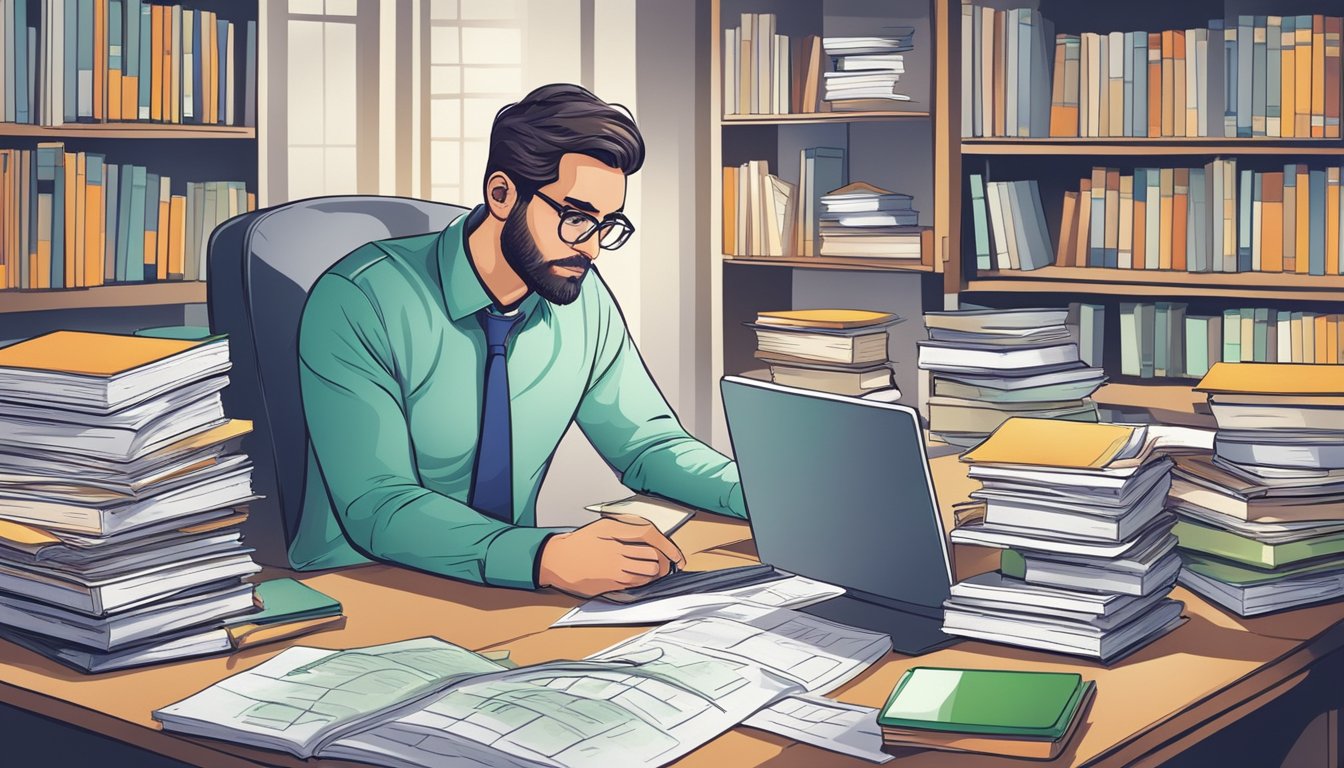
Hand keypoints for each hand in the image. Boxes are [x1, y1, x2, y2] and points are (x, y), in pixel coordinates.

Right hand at [538, 513, 685, 596]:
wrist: (557, 560)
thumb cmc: (580, 542)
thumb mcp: (602, 528)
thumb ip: (626, 529)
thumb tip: (650, 536)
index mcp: (615, 532)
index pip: (650, 536)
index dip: (668, 547)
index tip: (677, 556)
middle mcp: (617, 551)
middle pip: (652, 556)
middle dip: (662, 560)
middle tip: (664, 563)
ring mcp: (614, 569)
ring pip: (647, 572)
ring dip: (654, 572)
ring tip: (653, 570)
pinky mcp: (611, 584)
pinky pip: (636, 584)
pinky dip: (643, 580)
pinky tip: (639, 577)